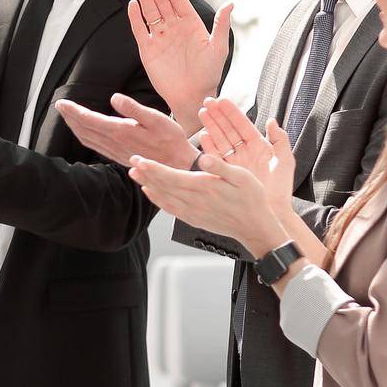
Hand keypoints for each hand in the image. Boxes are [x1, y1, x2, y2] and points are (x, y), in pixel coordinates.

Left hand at [55, 93, 197, 168]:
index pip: (89, 120)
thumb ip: (134, 108)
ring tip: (67, 116)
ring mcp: (114, 151)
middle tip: (60, 106)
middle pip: (83, 129)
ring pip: (86, 139)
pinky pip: (94, 145)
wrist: (176, 165)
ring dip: (74, 126)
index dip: (73, 111)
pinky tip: (83, 131)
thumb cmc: (170, 139)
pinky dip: (84, 136)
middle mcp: (113, 143)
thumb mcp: (157, 119)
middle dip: (69, 117)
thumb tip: (115, 98)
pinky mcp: (117, 156)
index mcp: (120, 131)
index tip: (61, 103)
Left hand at [127, 152, 288, 255]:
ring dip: (148, 185)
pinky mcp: (193, 218)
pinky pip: (170, 209)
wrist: (254, 228)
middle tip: (131, 162)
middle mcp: (194, 201)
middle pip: (163, 186)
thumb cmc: (252, 200)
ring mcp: (192, 212)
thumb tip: (204, 158)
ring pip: (163, 197)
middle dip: (146, 173)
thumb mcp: (244, 177)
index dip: (153, 168)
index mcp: (203, 187)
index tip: (139, 160)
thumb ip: (221, 167)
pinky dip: (157, 200)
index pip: (171, 176)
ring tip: (134, 174)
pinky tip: (150, 192)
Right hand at [129, 0, 232, 126]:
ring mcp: (160, 38)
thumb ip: (221, 25)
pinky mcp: (148, 50)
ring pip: (150, 13)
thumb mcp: (218, 47)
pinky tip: (133, 5)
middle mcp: (174, 29)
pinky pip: (140, 30)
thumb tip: (230, 3)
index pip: (178, 1)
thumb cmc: (208, 74)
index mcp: (190, 25)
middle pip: (162, 3)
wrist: (192, 95)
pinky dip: (135, 18)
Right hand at [196, 98, 295, 211]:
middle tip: (207, 102)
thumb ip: (280, 140)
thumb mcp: (285, 162)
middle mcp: (244, 152)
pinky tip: (202, 135)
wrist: (271, 212)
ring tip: (202, 113)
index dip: (232, 113)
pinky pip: (215, 157)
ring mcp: (234, 162)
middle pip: (228, 129)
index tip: (222, 101)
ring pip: (220, 140)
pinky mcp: (225, 173)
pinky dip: (208, 146)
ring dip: (211, 126)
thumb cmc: (280, 190)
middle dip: (218, 115)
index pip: (243, 125)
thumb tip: (272, 121)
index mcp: (259, 147)